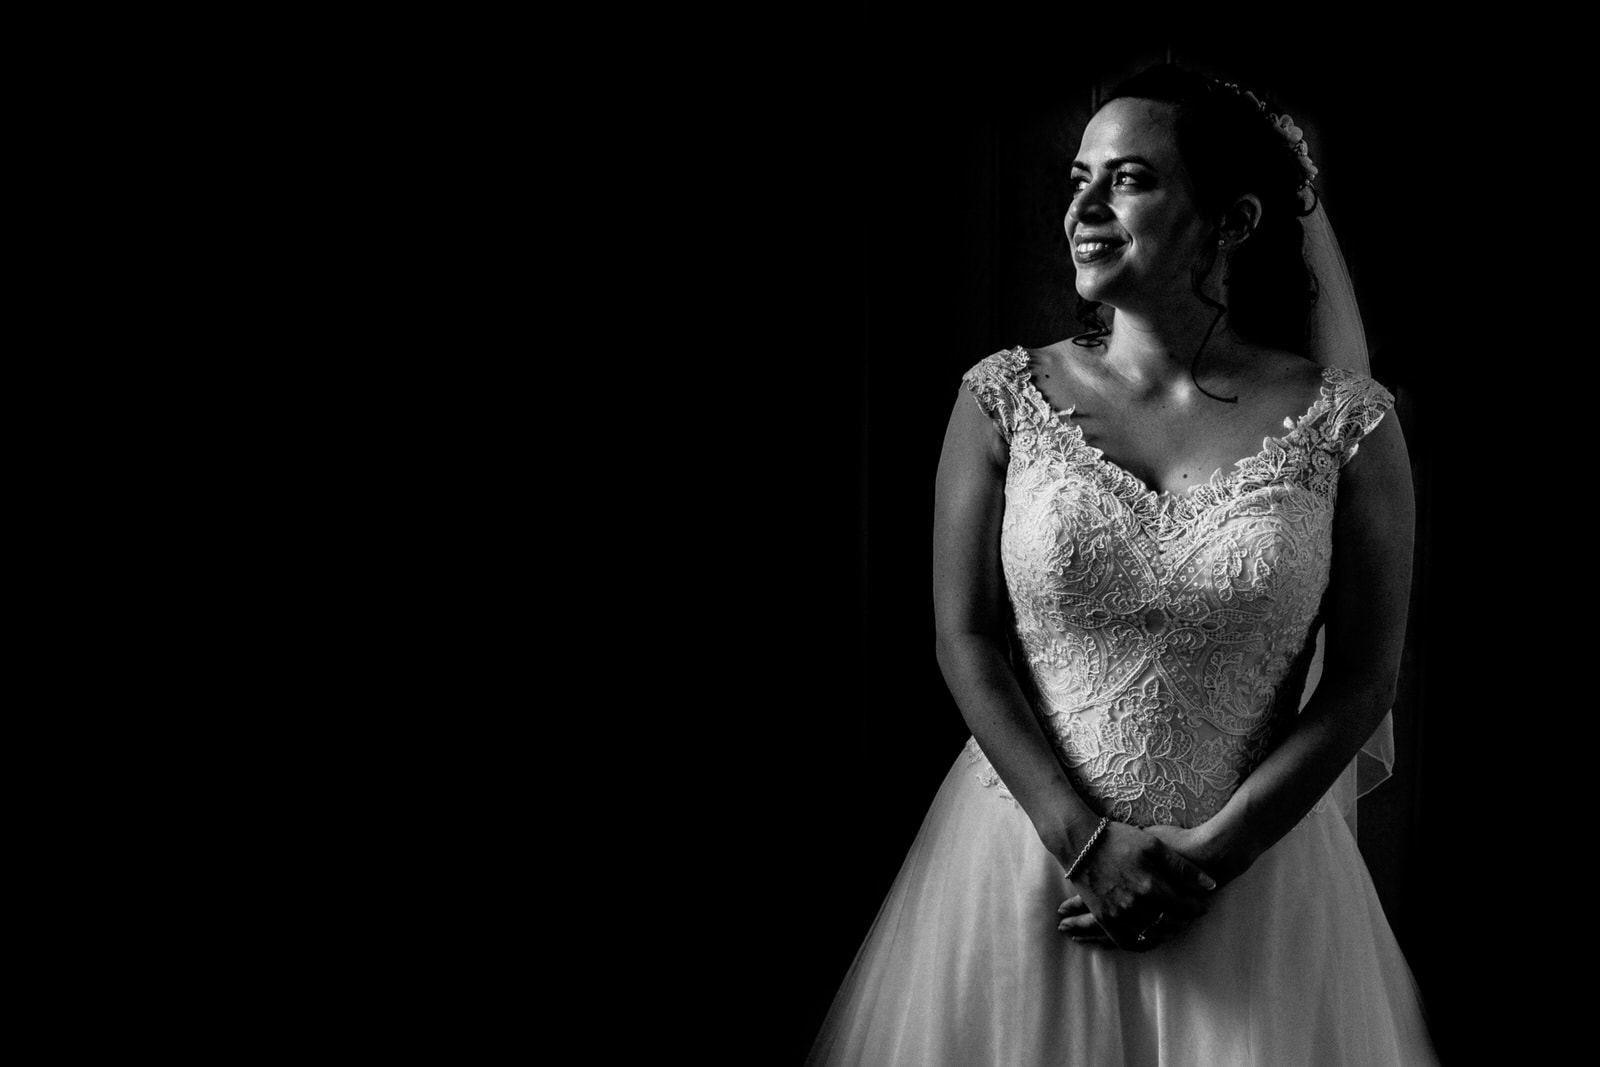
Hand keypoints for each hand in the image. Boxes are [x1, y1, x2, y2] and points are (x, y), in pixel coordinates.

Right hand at [1054, 822, 1216, 950]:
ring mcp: (1117, 914)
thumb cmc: (1118, 838)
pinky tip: (1150, 937)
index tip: (1202, 906)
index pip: (1183, 907)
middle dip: (1184, 921)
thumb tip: (1211, 886)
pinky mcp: (1103, 918)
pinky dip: (1141, 943)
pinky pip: (1126, 941)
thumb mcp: (1154, 845)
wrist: (1079, 841)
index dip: (1196, 908)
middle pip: (1169, 923)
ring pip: (1150, 934)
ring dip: (1166, 932)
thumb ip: (1182, 868)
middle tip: (1190, 916)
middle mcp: (1135, 905)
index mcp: (1150, 886)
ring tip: (1174, 925)